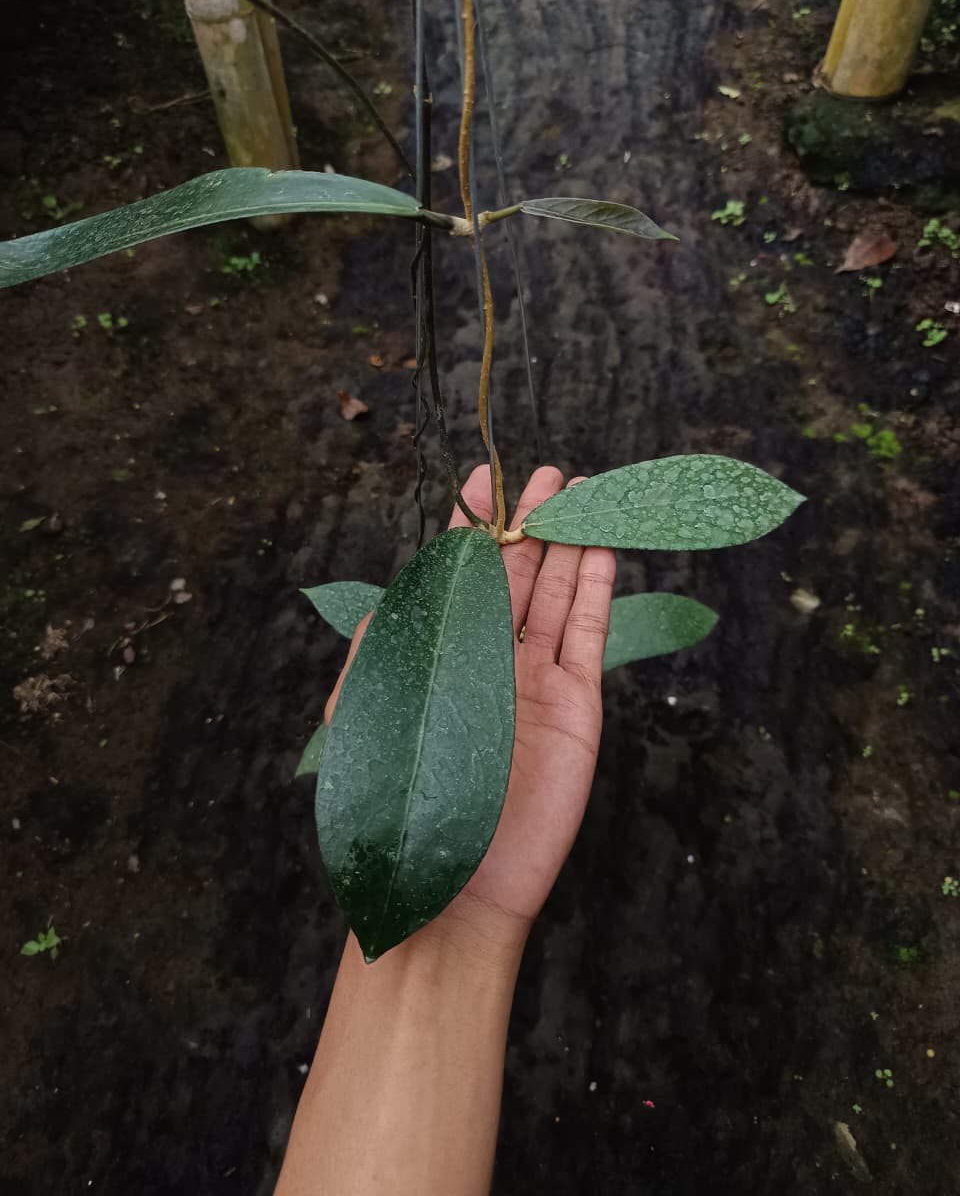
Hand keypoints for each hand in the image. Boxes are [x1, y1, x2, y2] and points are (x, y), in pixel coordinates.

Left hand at [325, 465, 615, 955]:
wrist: (458, 891)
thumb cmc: (402, 815)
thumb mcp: (372, 726)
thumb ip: (382, 659)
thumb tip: (383, 601)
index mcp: (435, 660)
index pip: (455, 578)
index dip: (470, 528)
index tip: (481, 481)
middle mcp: (486, 661)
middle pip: (513, 575)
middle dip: (528, 522)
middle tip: (546, 474)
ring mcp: (534, 681)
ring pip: (554, 594)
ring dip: (568, 543)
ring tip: (581, 493)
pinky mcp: (576, 704)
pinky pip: (587, 633)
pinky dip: (595, 589)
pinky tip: (601, 548)